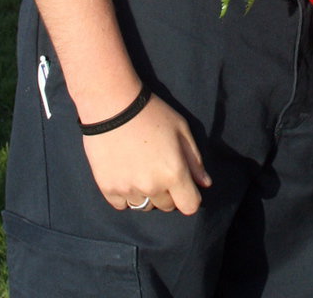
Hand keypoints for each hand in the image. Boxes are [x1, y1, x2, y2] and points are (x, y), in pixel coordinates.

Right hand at [82, 93, 211, 213]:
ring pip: (144, 206)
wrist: (113, 106)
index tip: (184, 185)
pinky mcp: (108, 189)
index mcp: (174, 172)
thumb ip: (195, 160)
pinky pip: (122, 204)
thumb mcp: (181, 129)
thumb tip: (204, 183)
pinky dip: (125, 194)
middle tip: (159, 168)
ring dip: (146, 194)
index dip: (189, 196)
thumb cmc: (152, 113)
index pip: (189, 206)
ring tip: (140, 169)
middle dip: (168, 192)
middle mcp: (152, 186)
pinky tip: (125, 173)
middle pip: (167, 206)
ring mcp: (128, 189)